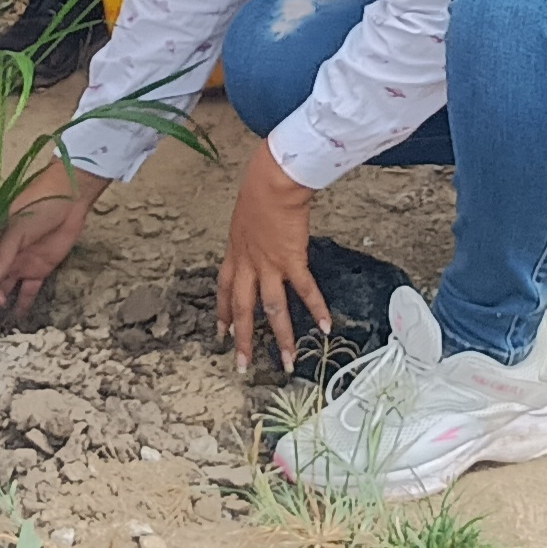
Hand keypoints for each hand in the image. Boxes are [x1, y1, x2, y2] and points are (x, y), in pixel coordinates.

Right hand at [0, 164, 104, 320]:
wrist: (72, 198)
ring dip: (3, 298)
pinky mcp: (39, 269)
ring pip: (7, 284)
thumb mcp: (17, 229)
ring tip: (3, 310)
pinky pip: (28, 289)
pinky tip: (19, 315)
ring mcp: (22, 261)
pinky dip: (23, 302)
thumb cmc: (39, 204)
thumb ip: (2, 256)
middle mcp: (5, 252)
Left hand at [218, 154, 329, 375]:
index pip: (225, 290)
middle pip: (243, 310)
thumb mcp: (245, 215)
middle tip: (242, 366)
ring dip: (281, 338)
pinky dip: (316, 309)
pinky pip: (305, 290)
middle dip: (242, 340)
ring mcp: (269, 265)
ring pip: (272, 309)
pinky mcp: (291, 260)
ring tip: (288, 361)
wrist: (272, 181)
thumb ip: (250, 233)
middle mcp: (248, 264)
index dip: (223, 314)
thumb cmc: (260, 188)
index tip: (221, 334)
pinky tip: (325, 326)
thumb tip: (259, 236)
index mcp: (235, 253)